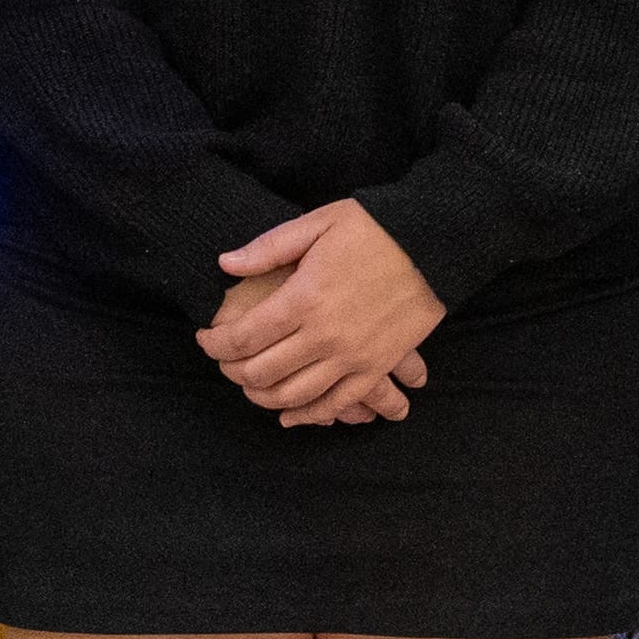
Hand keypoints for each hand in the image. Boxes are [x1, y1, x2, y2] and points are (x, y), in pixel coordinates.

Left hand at [201, 199, 443, 422]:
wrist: (434, 244)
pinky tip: (289, 414)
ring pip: (293, 395)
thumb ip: (268, 248)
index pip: (243, 337)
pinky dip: (308, 415)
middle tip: (224, 361)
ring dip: (262, 396)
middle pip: (261, 372)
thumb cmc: (374, 229)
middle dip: (232, 371)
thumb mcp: (318, 223)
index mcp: (303, 298)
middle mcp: (324, 335)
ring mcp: (352, 357)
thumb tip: (224, 264)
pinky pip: (336, 404)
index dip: (215, 344)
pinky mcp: (376, 367)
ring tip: (249, 385)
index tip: (205, 339)